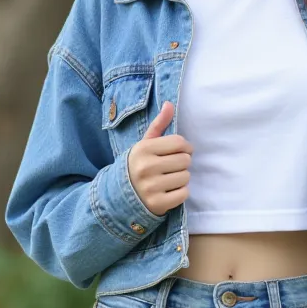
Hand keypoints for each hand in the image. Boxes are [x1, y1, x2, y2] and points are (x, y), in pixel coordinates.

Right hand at [128, 101, 192, 216]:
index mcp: (143, 149)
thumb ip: (159, 124)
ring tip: (169, 179)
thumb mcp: (145, 144)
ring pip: (186, 177)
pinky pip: (184, 193)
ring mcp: (151, 187)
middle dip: (182, 163)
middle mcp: (146, 167)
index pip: (179, 142)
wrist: (120, 195)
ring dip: (182, 178)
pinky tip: (168, 191)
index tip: (180, 151)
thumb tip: (170, 103)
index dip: (185, 146)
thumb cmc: (138, 165)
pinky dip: (180, 193)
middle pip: (185, 160)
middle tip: (171, 167)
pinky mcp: (157, 204)